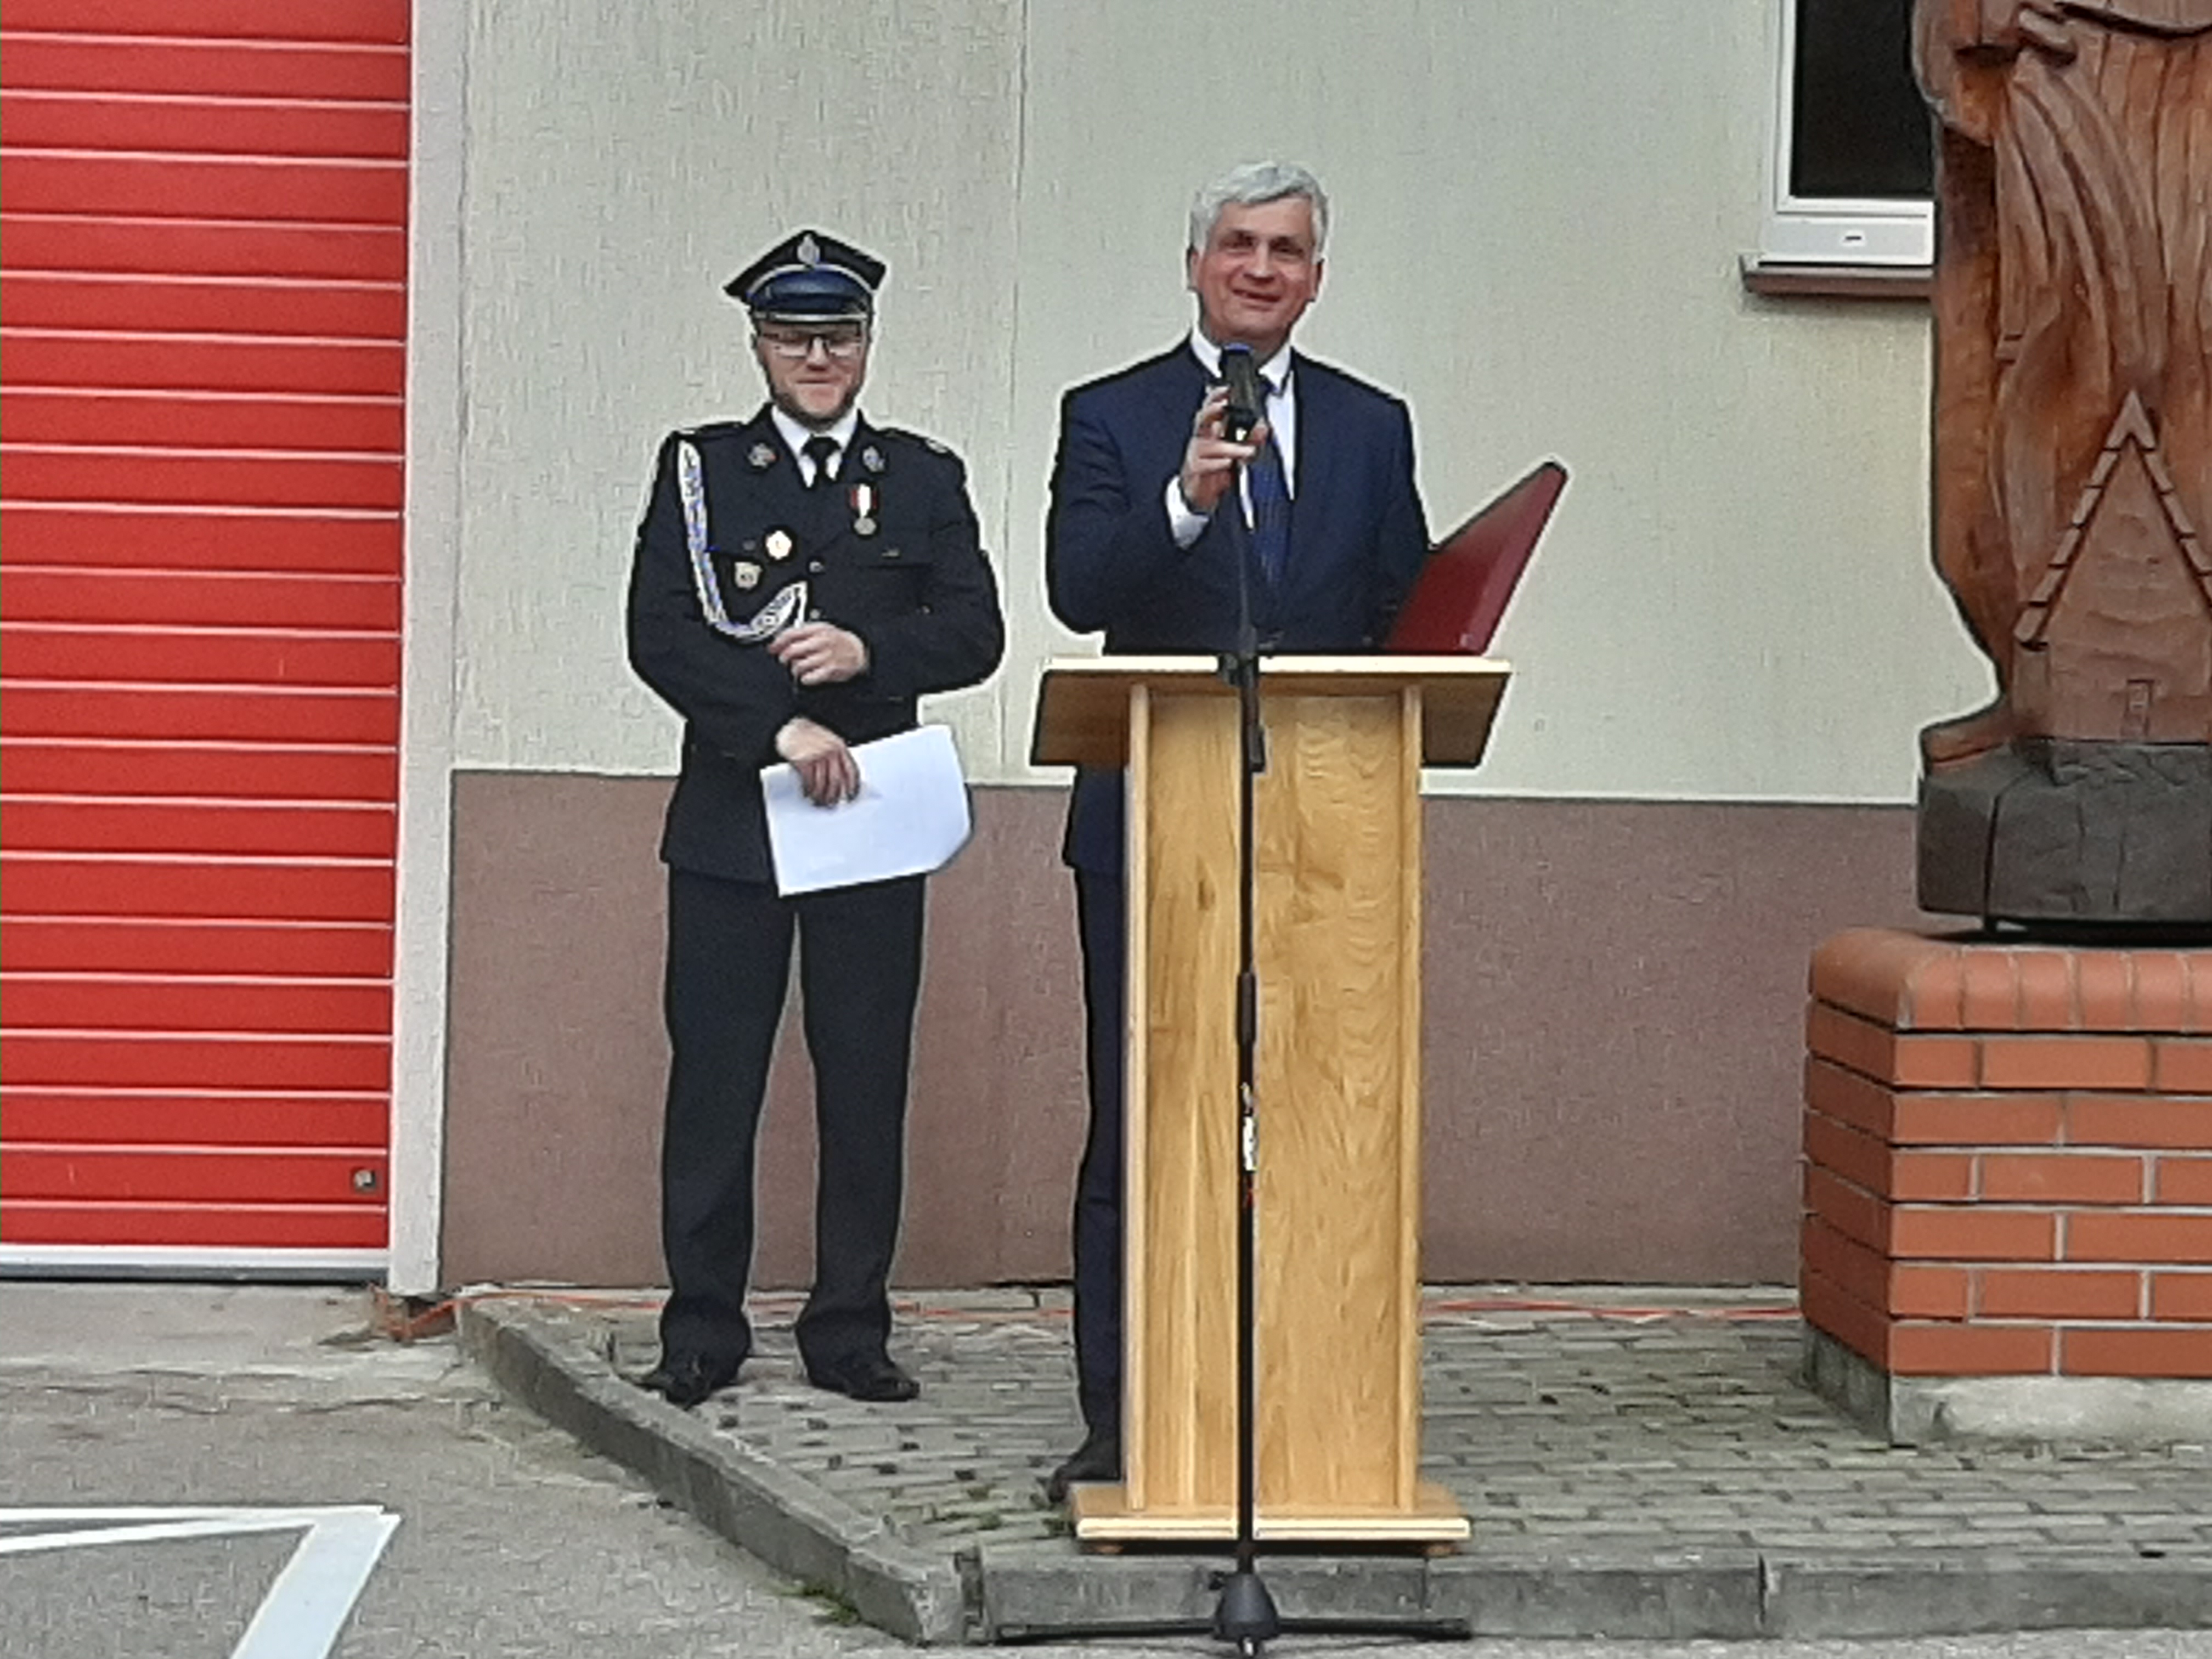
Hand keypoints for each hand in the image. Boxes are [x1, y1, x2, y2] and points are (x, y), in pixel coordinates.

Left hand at [770, 622, 868, 685]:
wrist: (857, 651)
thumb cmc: (836, 640)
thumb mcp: (819, 628)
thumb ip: (799, 633)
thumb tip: (777, 642)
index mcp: (817, 629)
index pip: (791, 634)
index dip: (778, 642)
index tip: (773, 648)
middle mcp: (821, 642)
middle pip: (792, 651)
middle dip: (784, 657)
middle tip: (785, 660)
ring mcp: (825, 657)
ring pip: (799, 666)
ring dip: (795, 669)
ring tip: (799, 668)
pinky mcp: (829, 670)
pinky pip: (809, 678)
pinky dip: (805, 678)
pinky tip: (808, 675)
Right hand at [774, 717, 859, 805]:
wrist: (791, 728)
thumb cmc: (809, 737)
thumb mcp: (828, 742)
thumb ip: (836, 757)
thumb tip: (843, 779)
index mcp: (839, 747)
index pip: (851, 771)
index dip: (853, 786)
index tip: (851, 797)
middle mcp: (830, 751)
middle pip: (836, 780)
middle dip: (834, 795)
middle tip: (832, 804)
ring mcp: (816, 756)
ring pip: (821, 783)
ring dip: (820, 796)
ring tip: (819, 802)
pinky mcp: (803, 761)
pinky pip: (808, 782)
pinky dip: (808, 791)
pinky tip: (808, 794)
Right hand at [1177, 385, 1264, 515]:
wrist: (1200, 492)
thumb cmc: (1217, 467)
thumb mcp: (1238, 451)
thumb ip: (1252, 439)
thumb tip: (1263, 428)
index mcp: (1210, 429)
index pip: (1210, 407)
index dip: (1216, 396)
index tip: (1227, 390)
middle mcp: (1201, 438)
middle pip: (1202, 418)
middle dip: (1212, 411)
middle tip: (1223, 407)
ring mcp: (1196, 453)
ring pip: (1210, 445)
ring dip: (1230, 448)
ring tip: (1247, 452)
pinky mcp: (1195, 469)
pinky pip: (1205, 464)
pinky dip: (1218, 464)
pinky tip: (1228, 463)